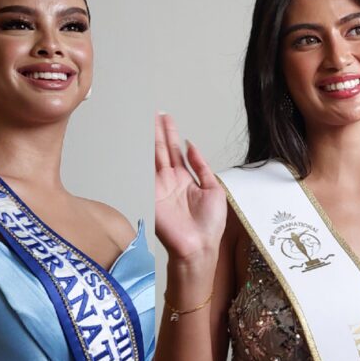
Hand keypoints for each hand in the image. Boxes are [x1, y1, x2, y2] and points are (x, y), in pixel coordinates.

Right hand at [154, 113, 226, 261]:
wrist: (199, 247)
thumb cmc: (208, 227)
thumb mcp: (214, 190)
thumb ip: (202, 167)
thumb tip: (193, 147)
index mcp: (186, 180)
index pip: (176, 152)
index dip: (172, 134)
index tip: (167, 119)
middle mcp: (171, 181)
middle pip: (164, 149)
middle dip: (160, 131)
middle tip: (155, 113)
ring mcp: (161, 186)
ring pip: (156, 156)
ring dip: (154, 138)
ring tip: (151, 120)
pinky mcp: (154, 194)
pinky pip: (149, 171)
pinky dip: (146, 157)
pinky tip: (146, 143)